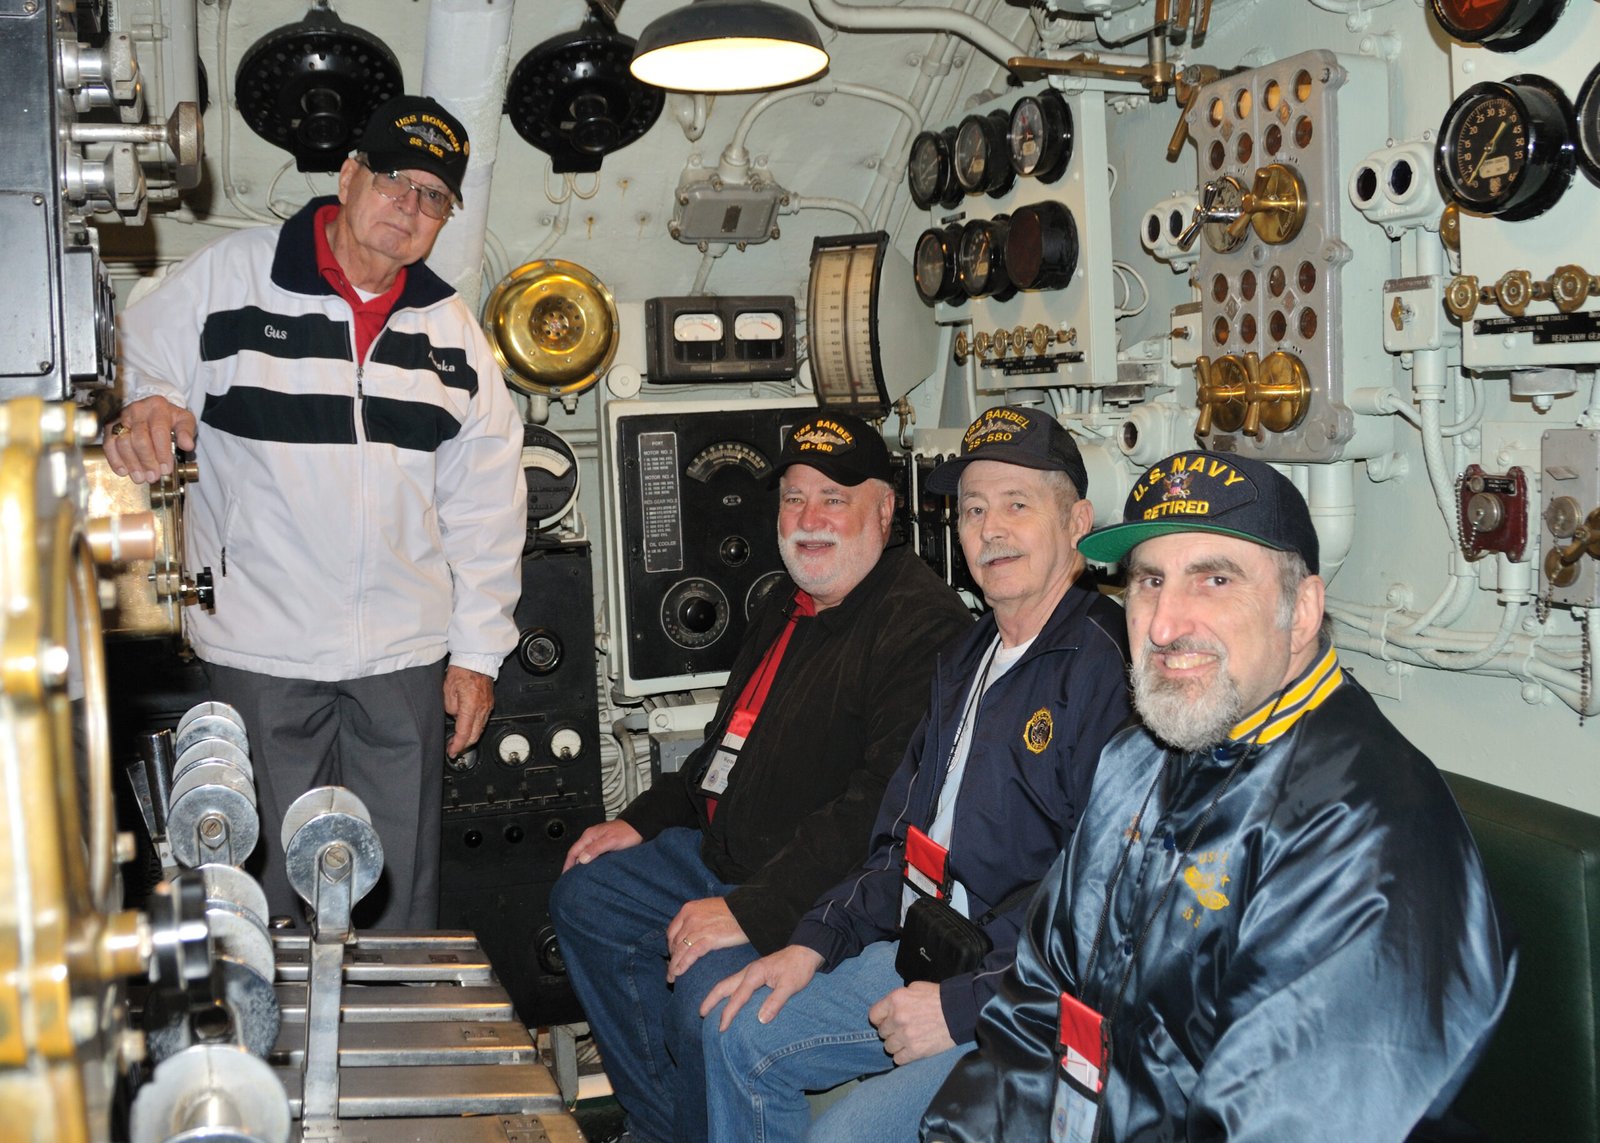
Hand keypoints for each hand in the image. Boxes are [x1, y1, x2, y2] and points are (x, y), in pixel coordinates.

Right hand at [103, 395, 196, 484]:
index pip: (159, 431)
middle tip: (153, 476)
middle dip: (147, 461)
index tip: (166, 469)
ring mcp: (122, 417)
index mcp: (158, 407)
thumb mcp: (184, 420)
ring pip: (123, 442)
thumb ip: (187, 432)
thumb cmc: (170, 417)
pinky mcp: (110, 426)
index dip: (162, 453)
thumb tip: (188, 445)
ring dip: (132, 463)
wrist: (153, 410)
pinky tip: (124, 471)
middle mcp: (137, 410)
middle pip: (139, 439)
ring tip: (140, 477)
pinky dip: (115, 460)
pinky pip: (109, 444)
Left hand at [443, 665, 493, 755]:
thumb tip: (454, 716)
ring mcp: (487, 707)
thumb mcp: (447, 690)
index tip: (452, 751)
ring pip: (480, 729)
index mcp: (471, 705)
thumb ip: (450, 707)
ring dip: (469, 738)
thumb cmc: (462, 670)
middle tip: (454, 750)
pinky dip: (475, 729)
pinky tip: (467, 729)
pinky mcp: (489, 704)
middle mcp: (482, 708)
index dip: (457, 745)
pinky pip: (482, 721)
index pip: (464, 732)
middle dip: (464, 746)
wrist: (476, 660)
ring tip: (459, 742)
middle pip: (474, 735)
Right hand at [560, 819, 642, 873]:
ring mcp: (598, 841)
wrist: (639, 827)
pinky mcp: (605, 845)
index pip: (573, 851)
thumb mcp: (610, 841)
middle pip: (578, 853)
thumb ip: (596, 849)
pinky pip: (593, 855)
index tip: (565, 875)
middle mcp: (592, 838)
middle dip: (573, 865)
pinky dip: (590, 863)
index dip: (568, 864)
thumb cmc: (627, 832)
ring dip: (582, 865)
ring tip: (580, 877)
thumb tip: (582, 859)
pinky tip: (592, 870)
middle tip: (571, 879)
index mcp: (590, 835)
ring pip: (585, 854)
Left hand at [666, 897, 750, 981]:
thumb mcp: (708, 908)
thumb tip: (691, 932)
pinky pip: (691, 954)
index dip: (670, 946)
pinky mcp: (709, 938)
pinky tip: (679, 973)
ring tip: (672, 977)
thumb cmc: (732, 910)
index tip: (672, 956)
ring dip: (674, 965)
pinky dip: (683, 965)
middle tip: (671, 970)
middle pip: (674, 942)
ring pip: (680, 950)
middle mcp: (690, 918)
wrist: (748, 911)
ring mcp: (698, 928)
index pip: (672, 931)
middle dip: (672, 958)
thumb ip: (697, 918)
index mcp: (688, 909)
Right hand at [701, 944, 823, 1030]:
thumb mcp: (791, 985)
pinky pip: (736, 983)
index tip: (721, 1028)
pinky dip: (727, 992)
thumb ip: (775, 1001)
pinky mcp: (756, 973)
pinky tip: (727, 1000)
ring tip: (708, 1008)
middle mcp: (749, 971)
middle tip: (701, 1013)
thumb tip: (760, 1020)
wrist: (806, 951)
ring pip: (728, 983)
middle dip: (711, 1000)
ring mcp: (751, 971)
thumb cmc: (799, 967)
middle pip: (724, 986)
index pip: (738, 996)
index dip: (728, 1013)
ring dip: (717, 995)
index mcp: (756, 973)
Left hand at [869, 982, 955, 1064]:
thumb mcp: (916, 988)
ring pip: (888, 1047)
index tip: (886, 1021)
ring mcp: (906, 1036)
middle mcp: (897, 1018)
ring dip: (896, 1044)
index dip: (880, 1019)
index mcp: (895, 1000)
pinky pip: (898, 1059)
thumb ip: (900, 998)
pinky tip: (910, 1050)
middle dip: (891, 1031)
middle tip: (902, 1029)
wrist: (960, 1012)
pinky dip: (903, 1056)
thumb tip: (891, 1007)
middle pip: (882, 1032)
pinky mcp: (915, 1051)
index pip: (873, 1015)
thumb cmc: (940, 998)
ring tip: (907, 1040)